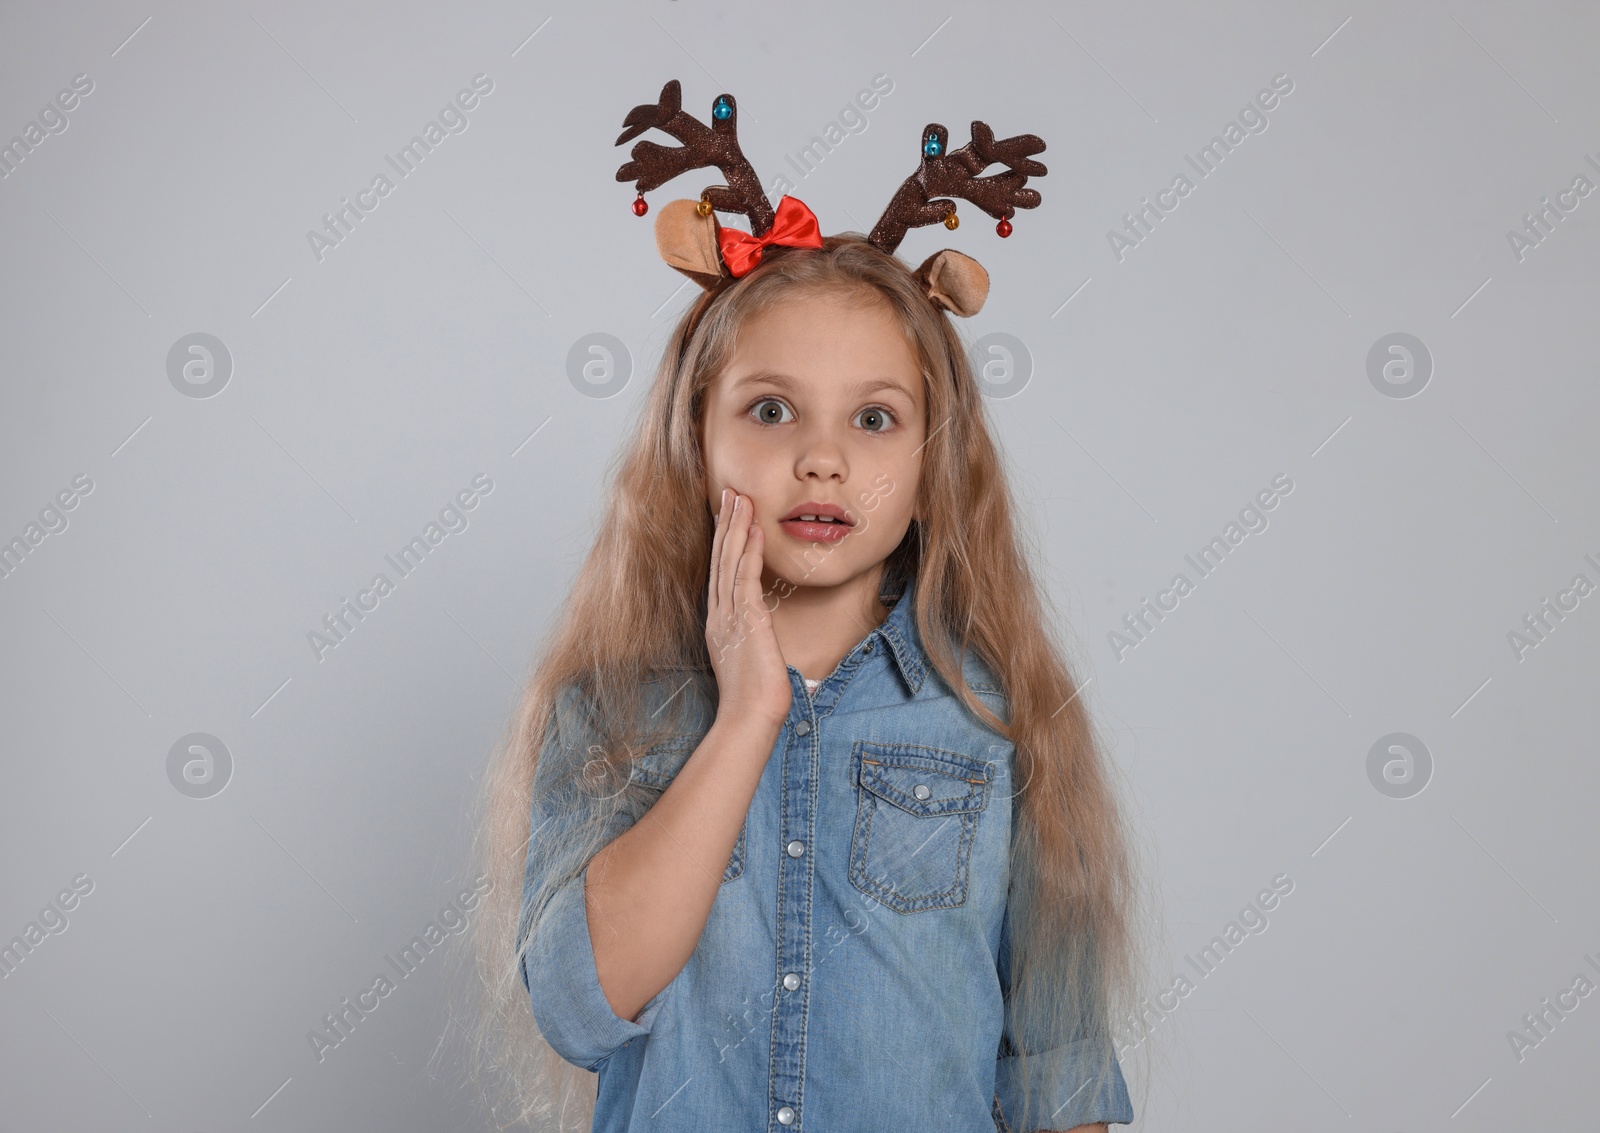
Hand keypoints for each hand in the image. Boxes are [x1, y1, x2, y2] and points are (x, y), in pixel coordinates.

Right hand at [705, 489, 791, 732]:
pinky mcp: (746, 620)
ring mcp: (730, 616)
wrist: (749, 717)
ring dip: (735, 528)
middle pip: (720, 560)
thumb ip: (751, 639)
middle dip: (725, 524)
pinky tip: (754, 530)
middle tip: (730, 493)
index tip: (727, 516)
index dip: (723, 542)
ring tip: (741, 499)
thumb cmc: (753, 697)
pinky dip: (749, 552)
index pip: (720, 573)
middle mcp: (720, 615)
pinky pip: (745, 578)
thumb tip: (759, 630)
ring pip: (729, 562)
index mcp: (719, 623)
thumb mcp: (750, 659)